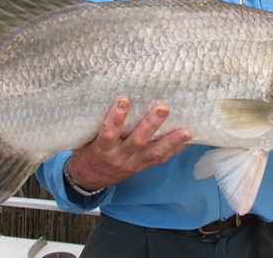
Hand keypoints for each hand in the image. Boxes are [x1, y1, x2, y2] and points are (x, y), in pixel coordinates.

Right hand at [65, 97, 192, 191]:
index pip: (108, 133)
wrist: (88, 179)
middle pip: (137, 142)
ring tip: (186, 132)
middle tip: (163, 108)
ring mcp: (132, 163)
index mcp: (102, 149)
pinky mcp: (141, 167)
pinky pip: (159, 159)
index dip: (116, 118)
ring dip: (171, 141)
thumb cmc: (87, 152)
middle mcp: (119, 157)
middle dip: (150, 125)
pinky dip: (174, 149)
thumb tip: (103, 94)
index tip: (123, 100)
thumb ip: (96, 123)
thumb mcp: (85, 138)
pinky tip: (187, 140)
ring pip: (153, 153)